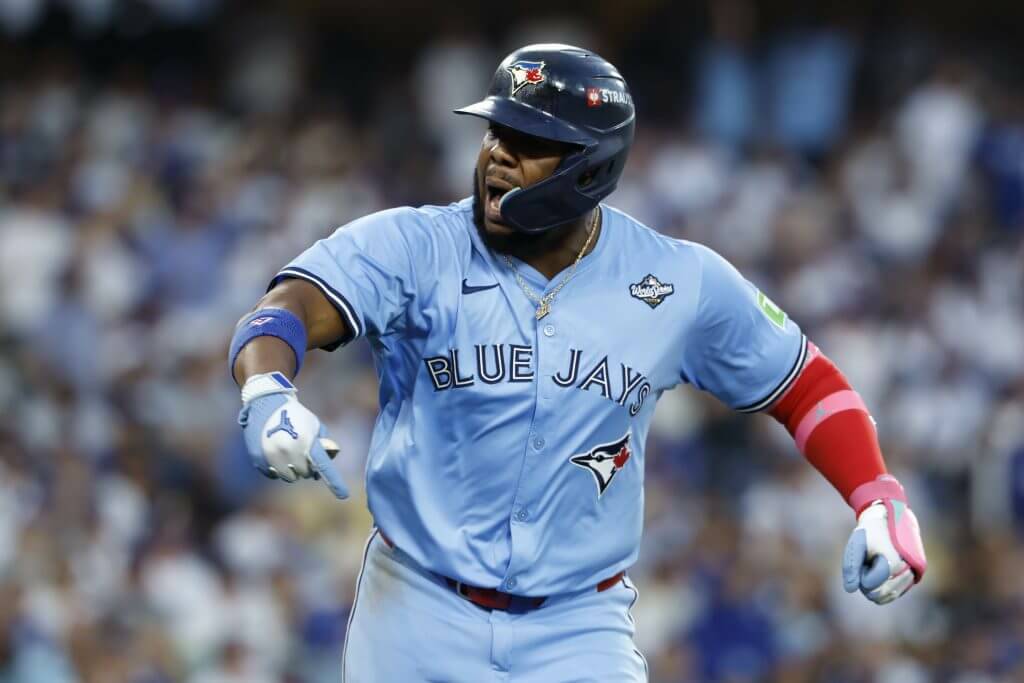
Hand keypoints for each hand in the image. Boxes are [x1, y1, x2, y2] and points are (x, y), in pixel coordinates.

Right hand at [238, 372, 348, 498]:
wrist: (266, 403)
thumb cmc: (296, 415)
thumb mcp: (315, 426)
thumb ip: (323, 446)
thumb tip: (322, 471)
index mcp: (306, 442)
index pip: (323, 466)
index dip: (334, 482)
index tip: (344, 495)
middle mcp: (289, 451)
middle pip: (305, 474)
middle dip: (307, 467)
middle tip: (303, 453)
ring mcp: (272, 457)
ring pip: (288, 477)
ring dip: (292, 470)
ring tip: (290, 453)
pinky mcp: (259, 459)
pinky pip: (273, 474)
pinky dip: (276, 468)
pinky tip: (276, 452)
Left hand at [842, 475, 925, 603]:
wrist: (892, 517)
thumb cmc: (871, 532)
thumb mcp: (857, 545)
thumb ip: (851, 567)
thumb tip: (851, 589)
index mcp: (892, 563)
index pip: (869, 586)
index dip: (861, 574)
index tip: (863, 558)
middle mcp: (906, 571)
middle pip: (879, 595)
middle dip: (868, 582)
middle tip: (868, 562)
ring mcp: (913, 574)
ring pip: (889, 595)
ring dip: (877, 584)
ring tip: (875, 563)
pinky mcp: (915, 575)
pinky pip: (898, 592)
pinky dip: (887, 586)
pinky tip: (881, 570)